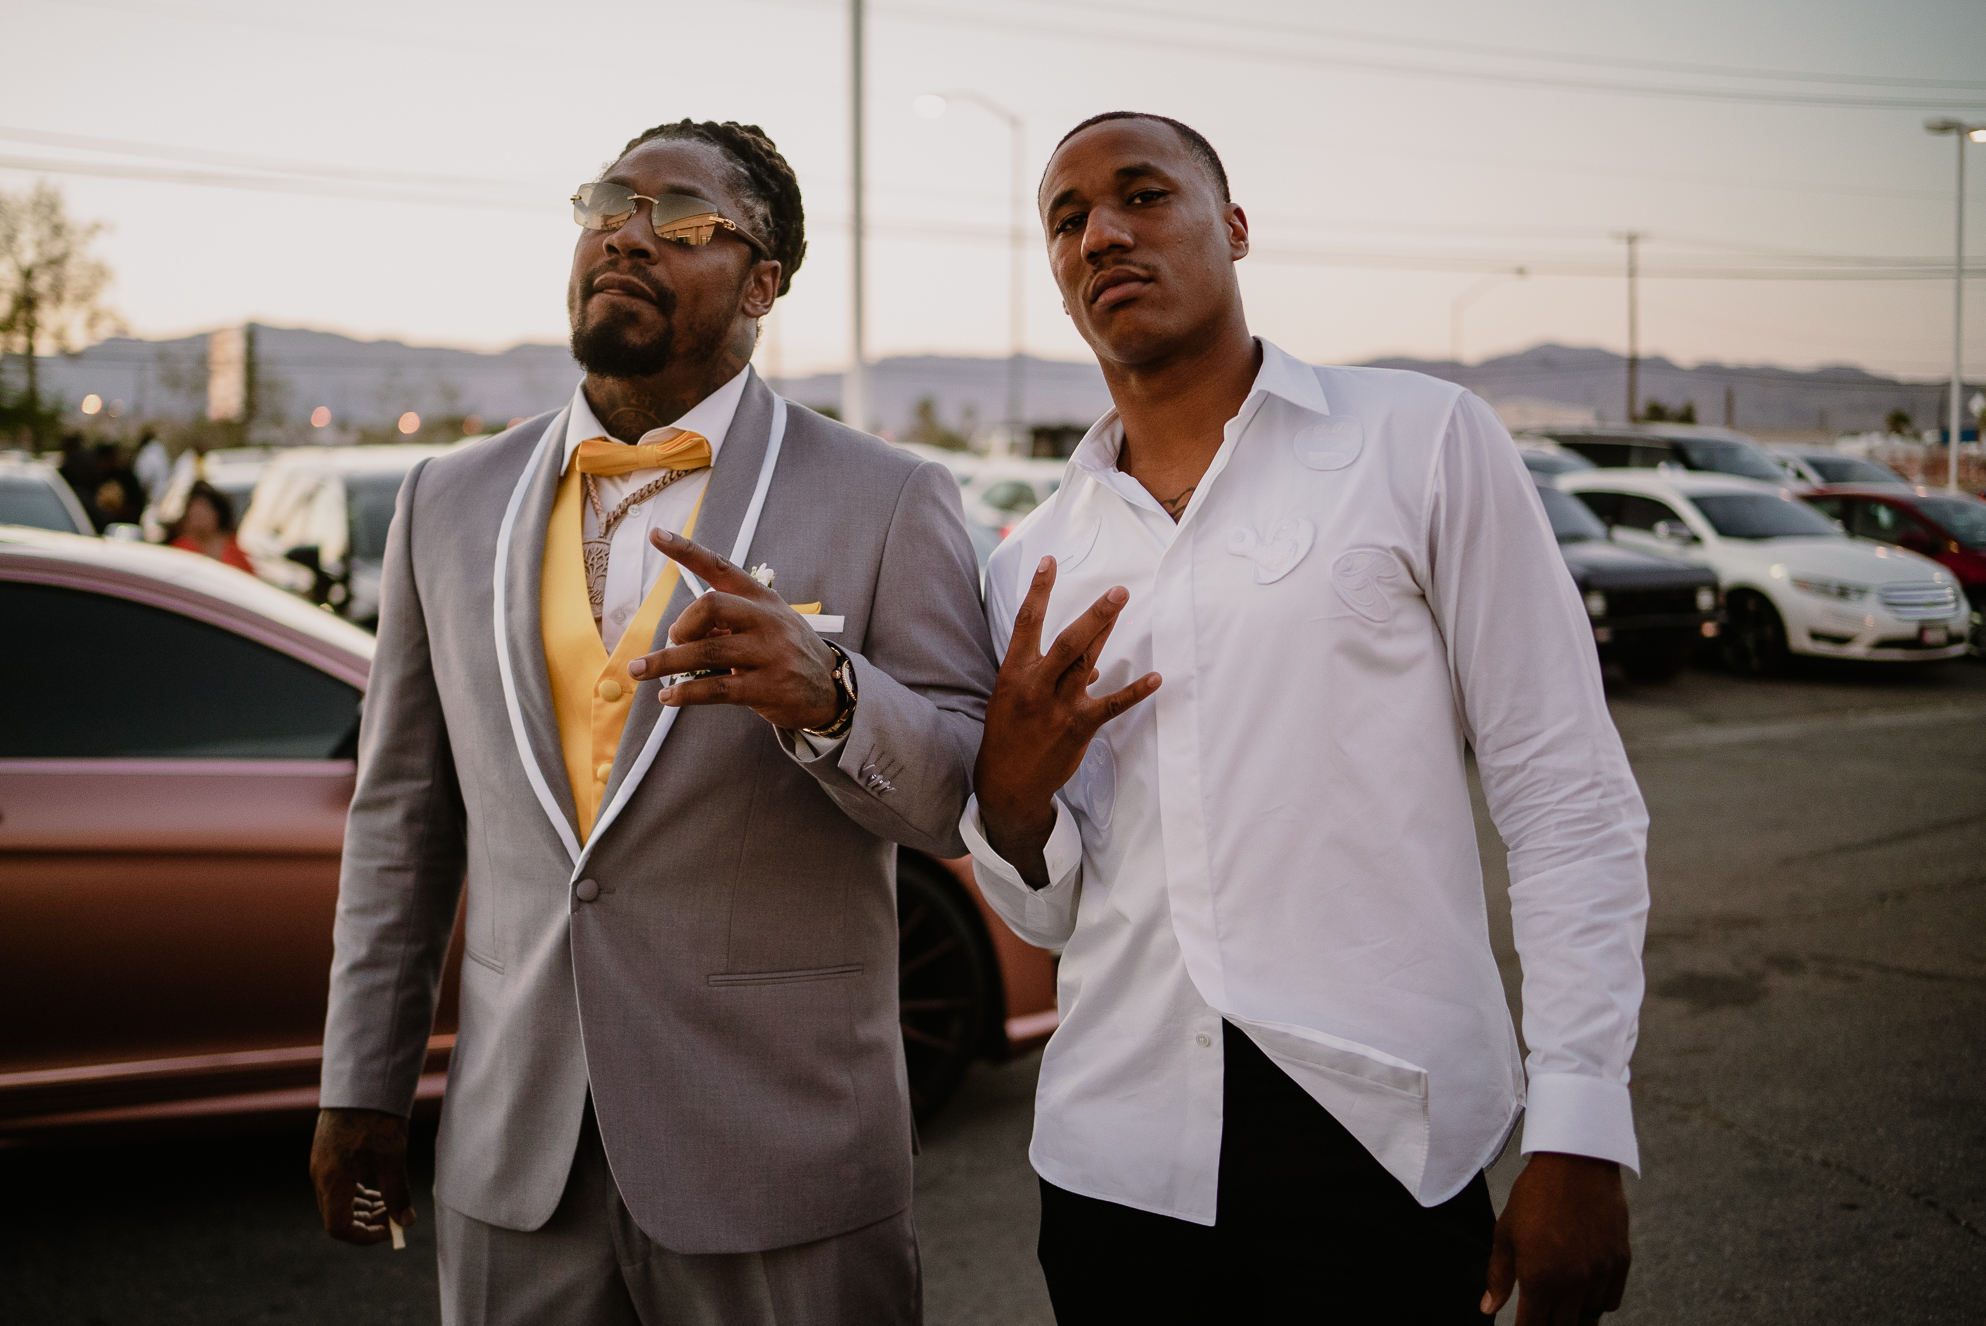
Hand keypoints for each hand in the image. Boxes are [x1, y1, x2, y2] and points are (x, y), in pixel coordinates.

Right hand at [309, 1107, 413, 1245]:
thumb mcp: (392, 1159)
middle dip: (366, 1222)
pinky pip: (337, 1184)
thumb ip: (397, 1195)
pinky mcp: (326, 1152)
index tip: (391, 1230)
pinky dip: (357, 1192)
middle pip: (337, 1216)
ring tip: (390, 1202)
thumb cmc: (378, 1119)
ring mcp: (321, 1164)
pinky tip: (379, 1186)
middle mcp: (320, 1176)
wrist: (363, 1081)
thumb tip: (405, 1222)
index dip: (365, 1236)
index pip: (339, 1228)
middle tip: (395, 1216)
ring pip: (337, 1200)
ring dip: (363, 1207)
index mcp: (332, 1181)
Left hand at [627, 528, 842, 731]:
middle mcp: (767, 620)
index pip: (721, 567)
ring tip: (641, 670)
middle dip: (681, 624)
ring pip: (706, 652)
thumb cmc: (787, 651)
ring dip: (665, 662)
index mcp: (762, 598)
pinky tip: (668, 696)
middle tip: (674, 640)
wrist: (832, 688)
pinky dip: (685, 692)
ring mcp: (769, 654)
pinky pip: (716, 689)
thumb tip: (680, 630)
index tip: (657, 534)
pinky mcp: (767, 688)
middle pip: (711, 606)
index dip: (687, 551)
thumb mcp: (766, 624)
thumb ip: (727, 621)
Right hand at [975, 555, 1159, 887]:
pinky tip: (1156, 678)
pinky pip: (1111, 705)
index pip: (1027, 623)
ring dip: (1107, 631)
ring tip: (1123, 604)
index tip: (1049, 561)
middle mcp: (1036, 684)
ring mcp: (1057, 706)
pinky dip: (1135, 691)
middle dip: (1094, 613)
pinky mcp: (1078, 727)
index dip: (1038, 590)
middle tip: (1116, 591)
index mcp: (1015, 672)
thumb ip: (1045, 674)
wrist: (1007, 782)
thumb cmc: (1009, 733)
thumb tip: (1090, 667)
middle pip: (1068, 641)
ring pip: (1087, 662)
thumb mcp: (1013, 696)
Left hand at [1482, 1152, 1630, 1322]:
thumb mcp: (1506, 1233)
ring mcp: (1600, 1274)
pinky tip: (1584, 1291)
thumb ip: (1498, 1275)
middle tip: (1541, 1316)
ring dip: (1574, 1317)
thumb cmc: (1534, 1195)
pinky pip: (1610, 1301)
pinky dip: (1597, 1302)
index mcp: (1540, 1278)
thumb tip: (1489, 1308)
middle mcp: (1573, 1283)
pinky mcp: (1620, 1262)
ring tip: (1561, 1307)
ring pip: (1589, 1318)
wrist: (1576, 1162)